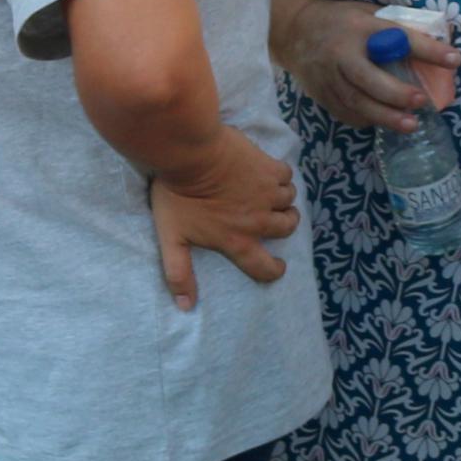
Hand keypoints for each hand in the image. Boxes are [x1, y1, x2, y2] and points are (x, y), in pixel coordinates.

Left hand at [150, 126, 298, 310]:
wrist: (189, 153)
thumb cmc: (178, 196)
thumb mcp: (171, 238)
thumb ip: (179, 274)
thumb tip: (185, 307)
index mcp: (238, 241)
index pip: (265, 267)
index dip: (274, 270)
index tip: (277, 265)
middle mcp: (259, 220)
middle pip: (287, 228)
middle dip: (283, 225)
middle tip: (270, 218)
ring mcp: (268, 193)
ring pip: (289, 200)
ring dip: (282, 199)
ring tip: (267, 193)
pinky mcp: (270, 168)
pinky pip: (286, 175)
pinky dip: (279, 175)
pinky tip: (265, 171)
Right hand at [278, 0, 456, 129]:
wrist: (295, 31)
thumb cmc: (342, 20)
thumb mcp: (369, 12)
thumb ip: (397, 27)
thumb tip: (441, 40)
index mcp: (360, 26)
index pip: (397, 37)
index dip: (427, 49)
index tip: (455, 60)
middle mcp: (341, 52)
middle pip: (367, 78)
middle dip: (396, 93)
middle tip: (422, 102)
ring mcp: (328, 76)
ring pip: (356, 102)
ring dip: (385, 116)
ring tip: (410, 124)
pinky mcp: (322, 94)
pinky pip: (346, 112)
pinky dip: (368, 119)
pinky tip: (384, 121)